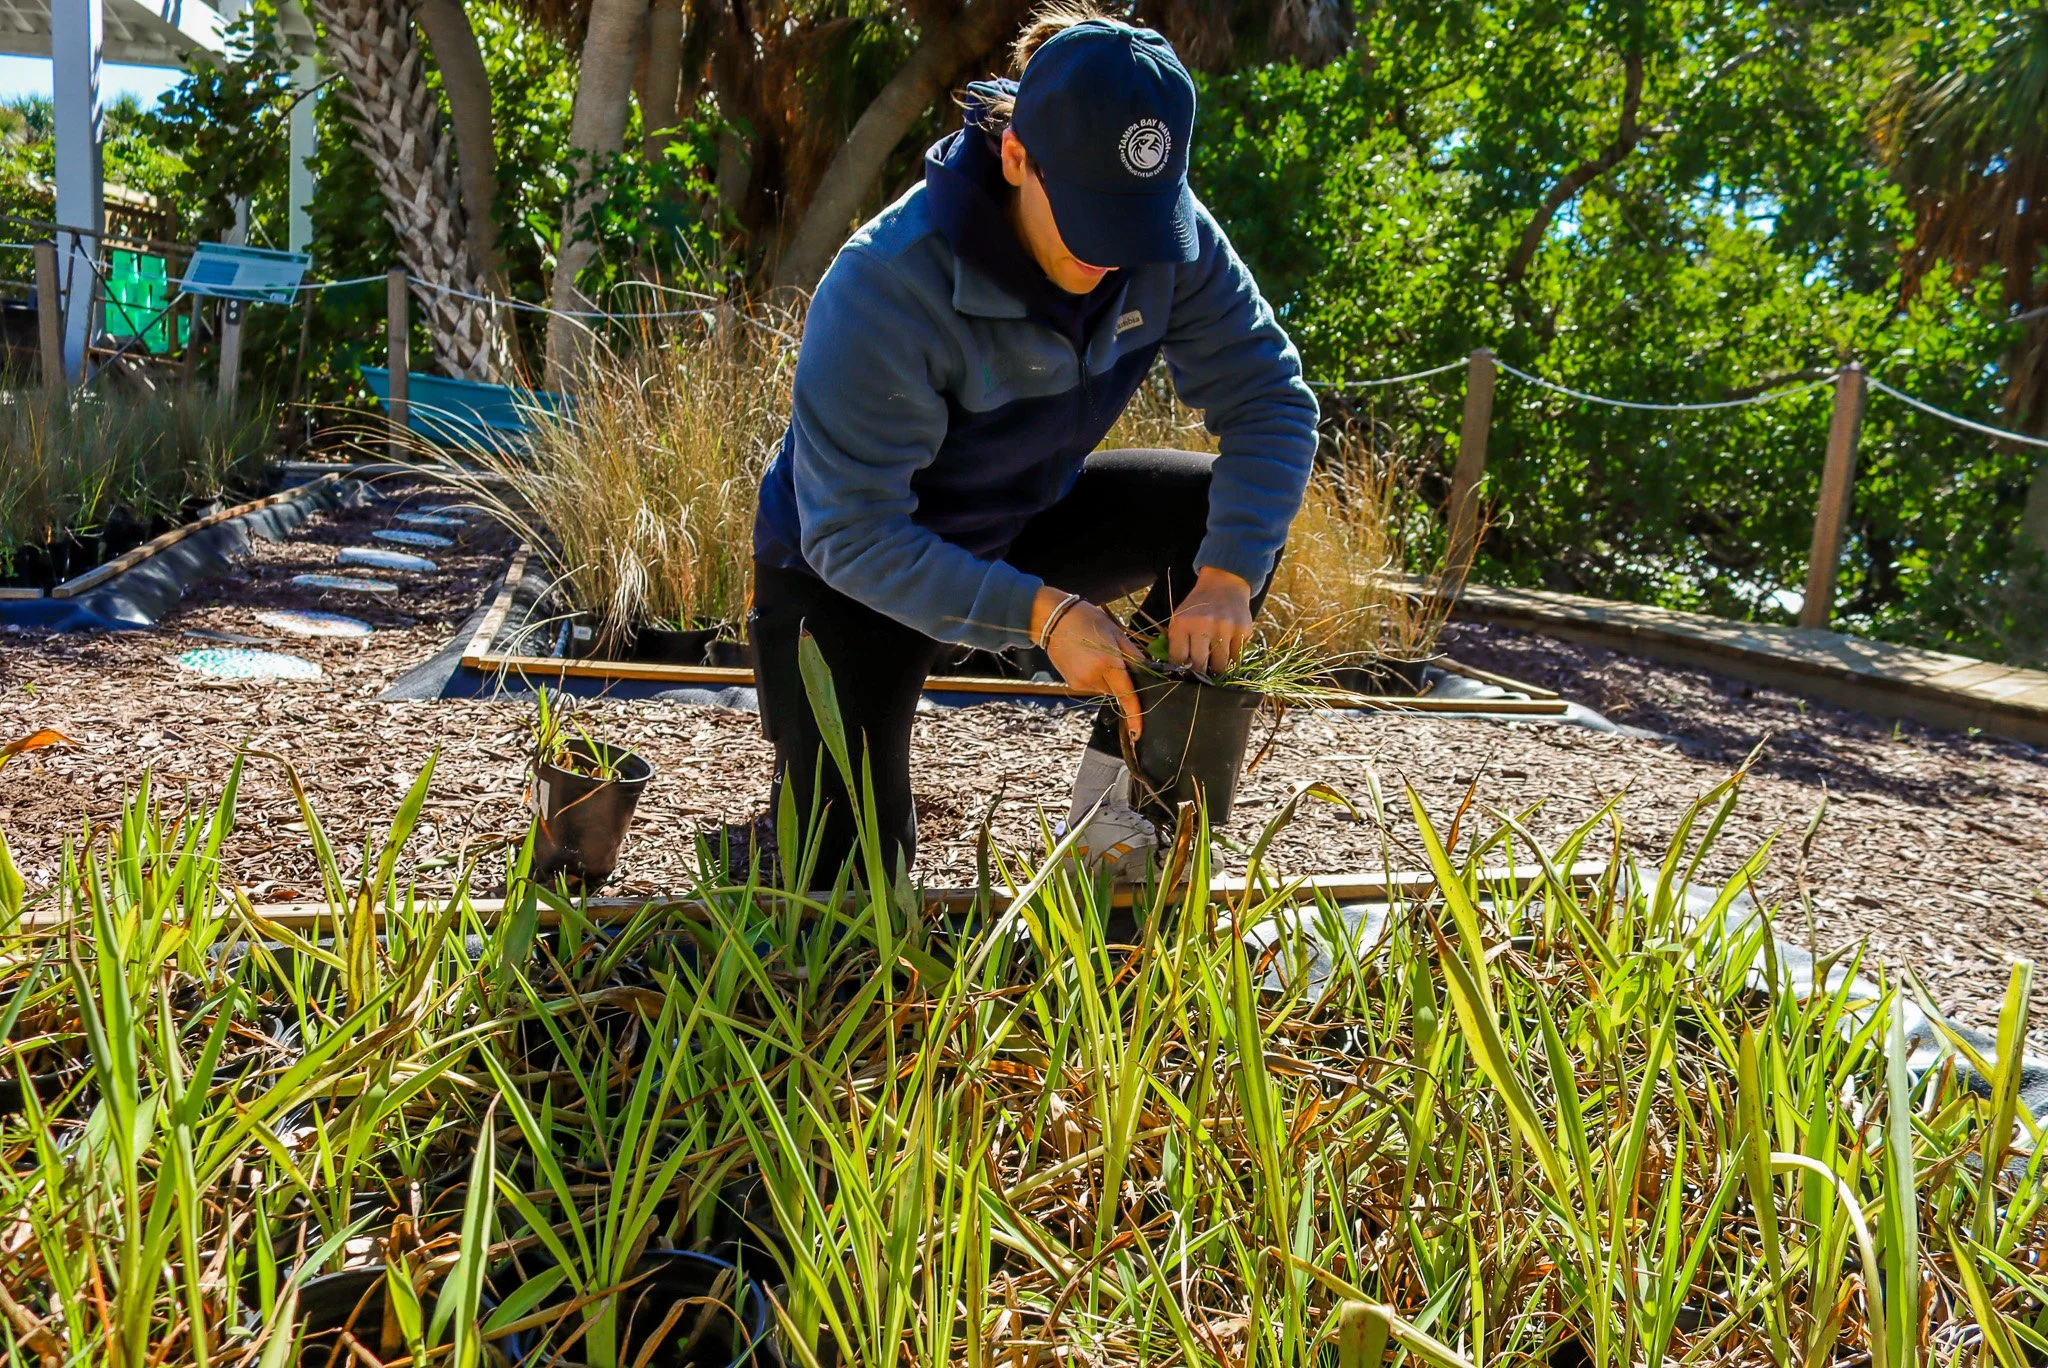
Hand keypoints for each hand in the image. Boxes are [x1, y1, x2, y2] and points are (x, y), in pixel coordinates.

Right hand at [1032, 587, 1143, 741]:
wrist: (1053, 620)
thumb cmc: (1087, 620)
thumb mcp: (1116, 632)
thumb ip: (1134, 656)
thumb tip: (1149, 673)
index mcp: (1108, 664)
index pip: (1126, 695)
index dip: (1135, 715)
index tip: (1138, 732)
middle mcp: (1093, 678)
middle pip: (1117, 690)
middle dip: (1121, 680)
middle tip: (1115, 656)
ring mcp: (1081, 683)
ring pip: (1105, 689)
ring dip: (1108, 678)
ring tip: (1097, 655)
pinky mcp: (1073, 684)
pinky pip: (1093, 686)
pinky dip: (1096, 677)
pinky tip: (1087, 660)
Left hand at [1166, 566, 1253, 675]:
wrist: (1223, 585)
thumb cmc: (1197, 608)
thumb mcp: (1179, 619)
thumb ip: (1175, 643)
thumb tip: (1176, 672)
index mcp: (1182, 623)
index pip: (1178, 659)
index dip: (1181, 668)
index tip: (1184, 669)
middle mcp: (1203, 625)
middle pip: (1199, 666)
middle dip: (1199, 672)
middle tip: (1200, 671)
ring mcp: (1225, 628)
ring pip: (1220, 666)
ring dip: (1216, 668)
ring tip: (1213, 662)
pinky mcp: (1243, 630)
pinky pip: (1236, 658)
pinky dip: (1231, 658)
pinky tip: (1227, 648)